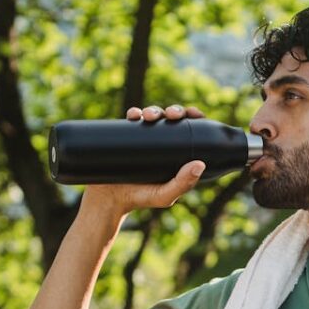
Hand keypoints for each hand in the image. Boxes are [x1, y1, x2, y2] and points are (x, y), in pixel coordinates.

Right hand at [80, 104, 207, 216]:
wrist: (108, 198)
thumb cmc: (140, 198)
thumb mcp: (164, 195)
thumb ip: (183, 184)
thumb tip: (200, 164)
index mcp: (177, 153)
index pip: (190, 130)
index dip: (194, 117)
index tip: (194, 114)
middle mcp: (162, 142)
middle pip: (172, 119)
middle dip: (174, 110)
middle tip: (171, 115)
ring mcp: (143, 137)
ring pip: (153, 115)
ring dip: (154, 110)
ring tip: (150, 116)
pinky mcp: (125, 135)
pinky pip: (132, 119)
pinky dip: (134, 113)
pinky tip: (135, 115)